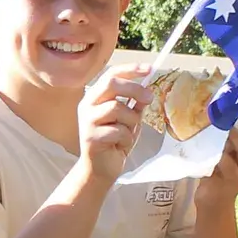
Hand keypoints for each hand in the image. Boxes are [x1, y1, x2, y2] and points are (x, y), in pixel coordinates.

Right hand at [78, 68, 150, 184]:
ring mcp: (87, 121)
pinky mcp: (91, 137)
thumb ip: (135, 104)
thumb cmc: (114, 142)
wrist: (101, 169)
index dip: (130, 70)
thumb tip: (148, 89)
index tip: (149, 68)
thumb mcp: (129, 119)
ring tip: (128, 133)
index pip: (111, 75)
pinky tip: (120, 145)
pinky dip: (126, 138)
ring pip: (118, 108)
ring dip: (131, 121)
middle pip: (111, 84)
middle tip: (150, 97)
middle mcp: (87, 106)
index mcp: (95, 98)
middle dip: (134, 88)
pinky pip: (118, 130)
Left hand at [197, 116, 237, 206]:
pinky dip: (209, 159)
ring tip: (212, 139)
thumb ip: (231, 139)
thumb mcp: (231, 154)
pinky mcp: (220, 184)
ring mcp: (234, 177)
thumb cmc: (222, 171)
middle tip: (226, 128)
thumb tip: (223, 114)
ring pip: (230, 161)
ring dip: (221, 148)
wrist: (214, 199)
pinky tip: (203, 151)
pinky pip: (215, 169)